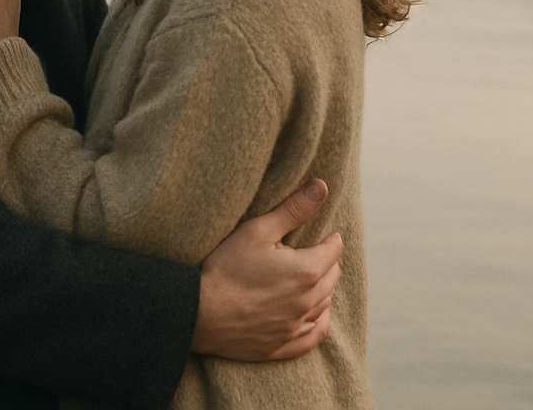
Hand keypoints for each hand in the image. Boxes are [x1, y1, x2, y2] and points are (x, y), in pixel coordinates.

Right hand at [191, 179, 342, 360]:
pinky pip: (313, 336)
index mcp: (306, 271)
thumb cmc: (226, 267)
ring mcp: (295, 326)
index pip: (334, 250)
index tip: (323, 235)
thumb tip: (322, 186)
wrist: (199, 312)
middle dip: (327, 262)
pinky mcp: (282, 345)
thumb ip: (293, 209)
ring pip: (324, 304)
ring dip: (322, 289)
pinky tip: (314, 314)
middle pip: (333, 277)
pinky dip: (318, 323)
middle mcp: (307, 301)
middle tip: (312, 253)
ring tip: (308, 278)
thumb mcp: (258, 230)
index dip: (329, 239)